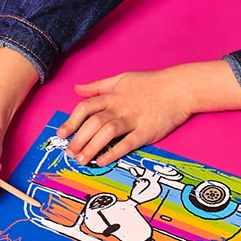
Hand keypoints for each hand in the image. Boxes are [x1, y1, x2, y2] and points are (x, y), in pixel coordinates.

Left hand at [56, 68, 193, 166]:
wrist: (179, 88)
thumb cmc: (150, 84)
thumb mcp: (121, 79)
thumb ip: (98, 86)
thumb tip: (77, 89)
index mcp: (112, 95)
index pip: (85, 107)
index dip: (71, 121)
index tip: (61, 134)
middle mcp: (120, 107)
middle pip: (93, 123)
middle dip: (78, 139)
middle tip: (70, 154)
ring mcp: (134, 119)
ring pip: (107, 132)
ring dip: (91, 147)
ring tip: (82, 160)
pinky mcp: (147, 130)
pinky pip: (128, 142)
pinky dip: (114, 152)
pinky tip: (102, 161)